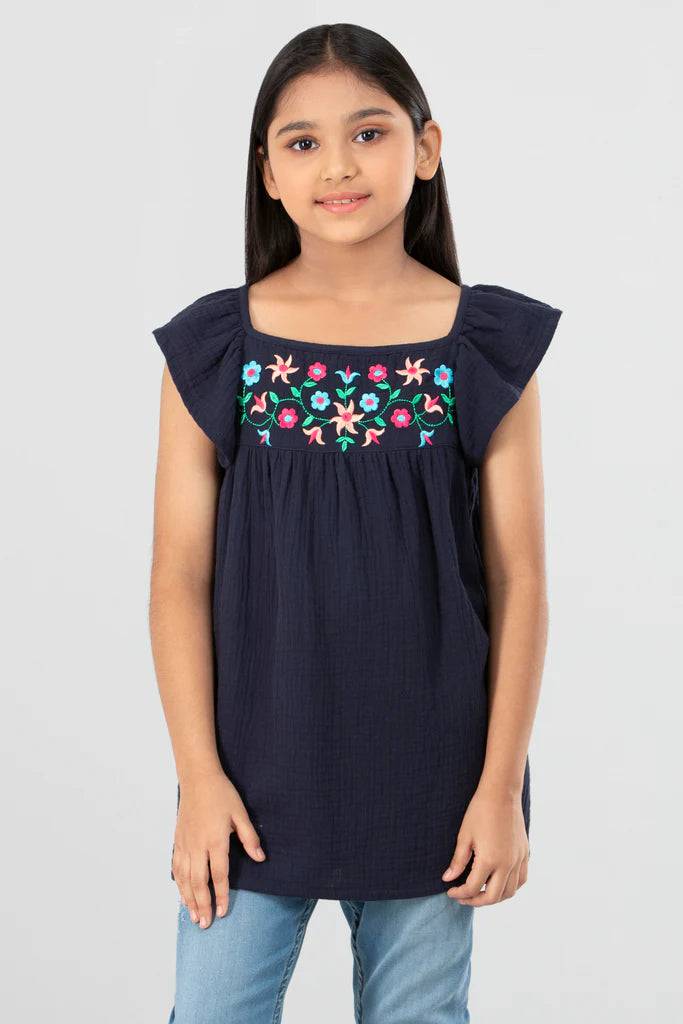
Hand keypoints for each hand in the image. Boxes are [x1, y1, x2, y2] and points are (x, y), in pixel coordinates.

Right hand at [172, 769, 264, 926]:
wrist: (198, 778)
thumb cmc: (221, 794)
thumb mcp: (240, 813)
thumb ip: (249, 838)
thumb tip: (261, 859)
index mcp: (215, 840)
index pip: (219, 875)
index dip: (222, 895)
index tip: (223, 912)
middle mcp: (197, 845)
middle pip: (199, 882)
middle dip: (203, 904)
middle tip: (205, 924)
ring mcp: (185, 843)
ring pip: (185, 878)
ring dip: (189, 898)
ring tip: (193, 916)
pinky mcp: (178, 840)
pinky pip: (176, 867)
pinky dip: (179, 883)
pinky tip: (182, 894)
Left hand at [441, 784, 528, 905]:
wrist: (501, 793)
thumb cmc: (479, 811)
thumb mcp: (464, 836)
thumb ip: (458, 861)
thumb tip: (448, 879)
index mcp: (489, 860)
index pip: (473, 888)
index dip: (459, 893)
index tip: (450, 891)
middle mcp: (507, 864)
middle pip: (492, 897)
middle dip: (475, 901)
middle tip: (463, 897)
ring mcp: (518, 860)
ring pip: (510, 892)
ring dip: (494, 897)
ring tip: (480, 892)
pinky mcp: (524, 854)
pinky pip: (521, 879)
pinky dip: (510, 887)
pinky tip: (499, 882)